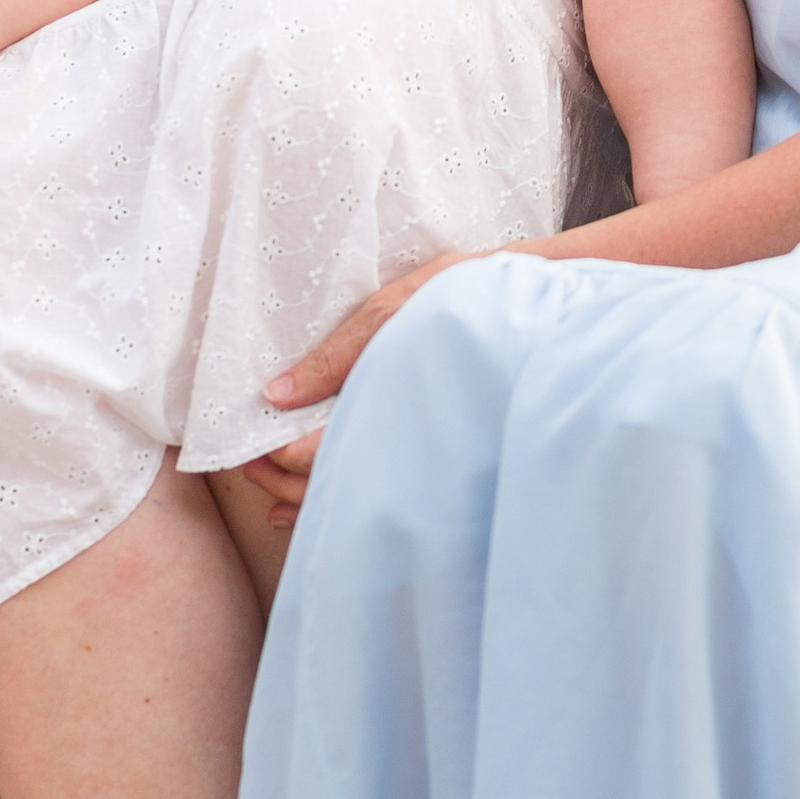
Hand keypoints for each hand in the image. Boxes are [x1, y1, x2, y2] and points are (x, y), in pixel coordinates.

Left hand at [245, 247, 493, 522]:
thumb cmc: (478, 294)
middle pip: (342, 482)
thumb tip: (278, 392)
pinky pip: (392, 486)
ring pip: (367, 493)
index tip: (253, 447)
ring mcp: (432, 452)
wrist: (550, 302)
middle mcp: (416, 442)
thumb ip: (341, 351)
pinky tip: (327, 503)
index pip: (328, 451)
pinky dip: (352, 498)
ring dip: (315, 497)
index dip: (284, 455)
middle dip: (288, 481)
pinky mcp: (443, 449)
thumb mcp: (402, 305)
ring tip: (272, 493)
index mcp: (400, 404)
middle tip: (249, 466)